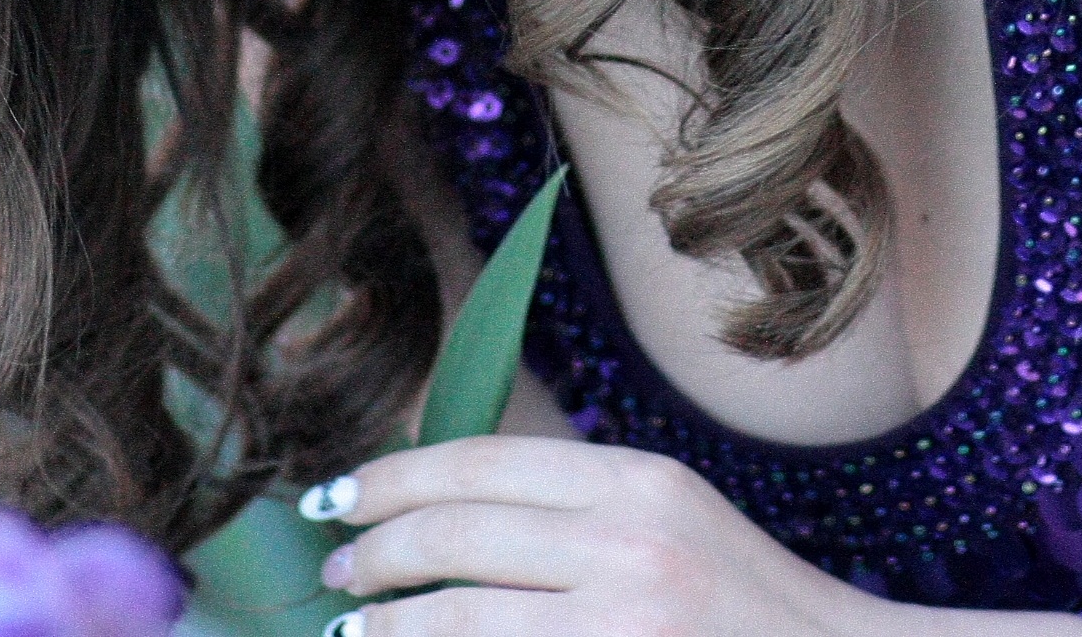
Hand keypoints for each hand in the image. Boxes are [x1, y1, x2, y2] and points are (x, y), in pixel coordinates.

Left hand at [306, 434, 902, 636]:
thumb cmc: (745, 605)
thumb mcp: (673, 517)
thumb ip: (574, 503)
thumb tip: (443, 503)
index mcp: (639, 480)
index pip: (481, 461)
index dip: (393, 477)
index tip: (340, 497)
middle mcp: (628, 544)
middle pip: (452, 536)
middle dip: (372, 554)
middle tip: (336, 570)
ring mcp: (620, 625)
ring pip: (454, 620)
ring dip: (386, 629)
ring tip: (353, 633)